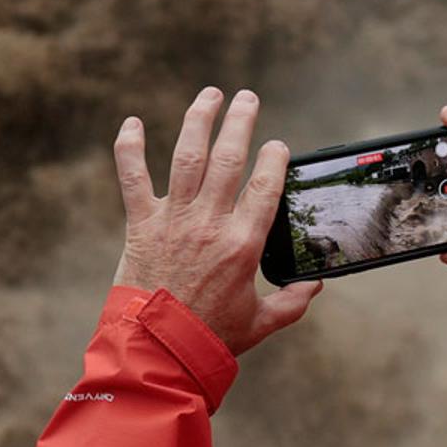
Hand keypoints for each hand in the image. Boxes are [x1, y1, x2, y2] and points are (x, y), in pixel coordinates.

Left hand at [112, 87, 319, 355]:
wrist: (157, 351)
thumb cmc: (210, 338)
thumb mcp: (260, 323)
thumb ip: (291, 302)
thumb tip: (317, 285)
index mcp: (242, 244)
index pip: (265, 186)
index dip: (274, 159)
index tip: (277, 145)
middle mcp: (209, 223)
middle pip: (229, 159)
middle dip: (241, 122)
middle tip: (248, 98)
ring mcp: (172, 220)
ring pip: (188, 157)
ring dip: (199, 121)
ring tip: (210, 95)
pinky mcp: (140, 224)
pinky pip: (133, 178)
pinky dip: (129, 148)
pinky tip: (132, 123)